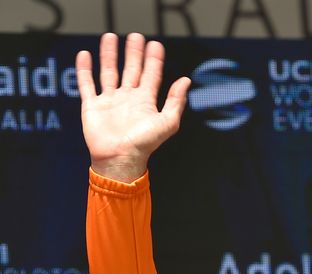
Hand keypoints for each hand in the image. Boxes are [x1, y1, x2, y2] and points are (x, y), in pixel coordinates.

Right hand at [76, 33, 190, 181]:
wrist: (120, 158)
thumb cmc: (145, 144)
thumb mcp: (167, 122)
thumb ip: (176, 101)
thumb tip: (186, 80)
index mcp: (145, 101)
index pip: (151, 75)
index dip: (153, 60)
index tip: (155, 45)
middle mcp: (128, 98)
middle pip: (131, 69)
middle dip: (133, 53)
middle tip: (136, 36)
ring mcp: (110, 101)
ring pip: (109, 72)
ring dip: (109, 55)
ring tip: (110, 37)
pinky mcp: (92, 106)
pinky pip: (87, 84)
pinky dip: (85, 70)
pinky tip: (85, 55)